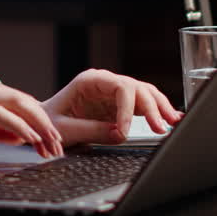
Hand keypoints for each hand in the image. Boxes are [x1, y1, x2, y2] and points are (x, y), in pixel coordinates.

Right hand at [0, 77, 62, 157]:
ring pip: (18, 102)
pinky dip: (20, 126)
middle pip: (24, 99)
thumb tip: (16, 136)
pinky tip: (30, 140)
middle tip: (58, 144)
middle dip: (45, 121)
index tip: (49, 140)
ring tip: (51, 144)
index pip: (18, 101)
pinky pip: (2, 115)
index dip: (38, 119)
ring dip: (39, 124)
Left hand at [42, 69, 181, 145]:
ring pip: (144, 93)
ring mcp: (114, 92)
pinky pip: (142, 105)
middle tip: (160, 128)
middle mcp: (105, 82)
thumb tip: (121, 134)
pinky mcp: (120, 105)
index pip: (119, 87)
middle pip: (136, 88)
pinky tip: (171, 120)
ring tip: (174, 122)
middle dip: (151, 107)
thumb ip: (93, 131)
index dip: (126, 109)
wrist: (42, 123)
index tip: (124, 132)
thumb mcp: (66, 129)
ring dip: (159, 107)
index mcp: (89, 81)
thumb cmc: (48, 122)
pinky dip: (156, 112)